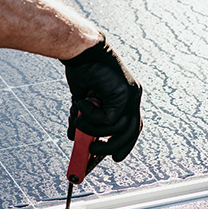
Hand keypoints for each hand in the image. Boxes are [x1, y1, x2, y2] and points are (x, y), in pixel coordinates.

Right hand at [62, 34, 142, 161]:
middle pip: (131, 133)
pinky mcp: (125, 94)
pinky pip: (109, 119)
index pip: (131, 126)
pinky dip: (91, 116)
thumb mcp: (82, 102)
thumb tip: (73, 138)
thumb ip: (82, 119)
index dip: (124, 144)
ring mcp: (131, 95)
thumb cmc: (81, 71)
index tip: (115, 158)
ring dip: (93, 129)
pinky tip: (82, 102)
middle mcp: (133, 97)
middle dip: (112, 147)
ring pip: (117, 129)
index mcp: (127, 98)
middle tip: (92, 151)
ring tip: (78, 120)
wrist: (81, 50)